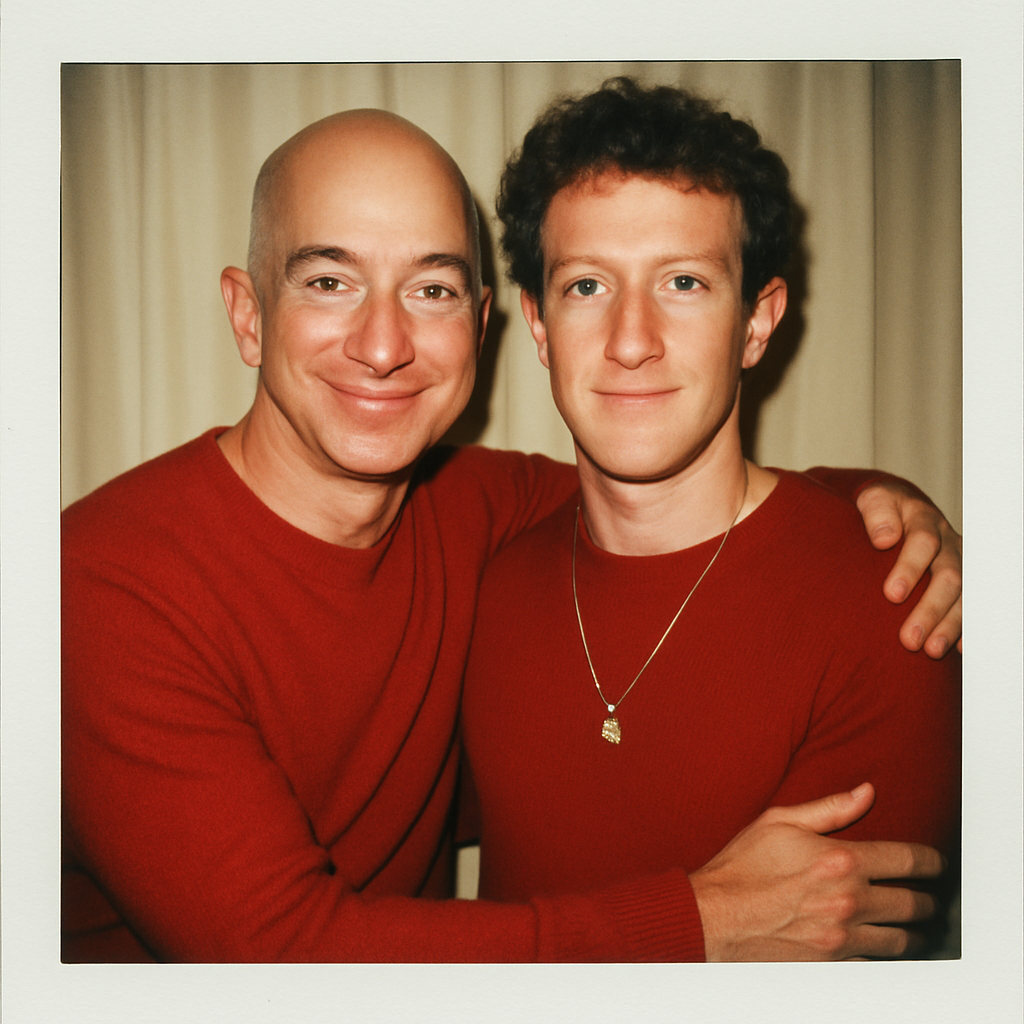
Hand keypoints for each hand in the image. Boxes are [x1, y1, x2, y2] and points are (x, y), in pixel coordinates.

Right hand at [690, 783, 943, 960]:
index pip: (907, 860)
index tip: (935, 864)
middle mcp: (849, 900)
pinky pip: (872, 962)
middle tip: (924, 898)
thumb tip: (866, 791)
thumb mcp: (778, 821)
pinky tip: (876, 945)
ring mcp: (842, 936)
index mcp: (842, 860)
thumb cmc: (742, 866)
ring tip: (910, 927)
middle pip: (911, 904)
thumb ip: (829, 808)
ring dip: (910, 932)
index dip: (930, 861)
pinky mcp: (831, 963)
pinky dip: (879, 954)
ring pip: (899, 939)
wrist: (714, 917)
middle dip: (924, 900)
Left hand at [856, 480, 961, 656]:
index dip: (909, 568)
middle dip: (930, 609)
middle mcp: (948, 542)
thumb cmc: (880, 510)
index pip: (923, 542)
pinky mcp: (963, 581)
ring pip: (963, 595)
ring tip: (931, 650)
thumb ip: (877, 513)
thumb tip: (884, 538)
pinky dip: (967, 628)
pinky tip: (958, 649)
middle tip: (909, 638)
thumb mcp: (874, 500)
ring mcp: (958, 562)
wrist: (901, 508)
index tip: (892, 595)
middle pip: (948, 576)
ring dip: (949, 625)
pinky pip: (971, 605)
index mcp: (924, 520)